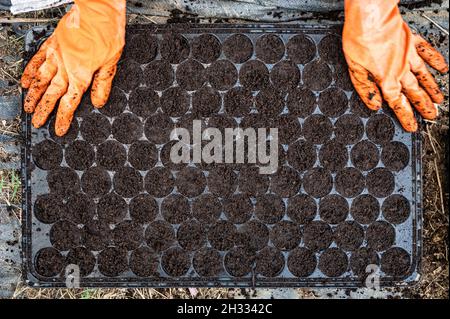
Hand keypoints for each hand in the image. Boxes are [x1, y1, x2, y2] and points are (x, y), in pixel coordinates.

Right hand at [21, 0, 125, 135]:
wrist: (98, 11)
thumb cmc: (107, 33)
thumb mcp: (111, 63)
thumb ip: (103, 84)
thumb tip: (99, 102)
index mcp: (81, 75)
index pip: (70, 103)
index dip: (63, 118)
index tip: (58, 130)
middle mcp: (65, 68)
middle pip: (52, 94)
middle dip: (44, 111)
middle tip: (37, 123)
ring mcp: (56, 55)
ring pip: (41, 80)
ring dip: (34, 95)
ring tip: (28, 106)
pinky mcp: (52, 44)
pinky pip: (37, 60)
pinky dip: (30, 71)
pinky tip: (26, 80)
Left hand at [343, 0, 447, 131]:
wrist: (371, 16)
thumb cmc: (360, 39)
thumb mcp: (354, 69)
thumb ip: (365, 89)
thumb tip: (374, 105)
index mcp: (386, 78)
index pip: (398, 103)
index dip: (405, 116)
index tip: (412, 126)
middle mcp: (400, 69)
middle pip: (414, 92)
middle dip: (423, 107)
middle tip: (432, 117)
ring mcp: (408, 55)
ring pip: (423, 76)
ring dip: (432, 89)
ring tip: (439, 100)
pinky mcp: (411, 41)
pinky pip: (427, 53)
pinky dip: (436, 61)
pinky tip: (443, 68)